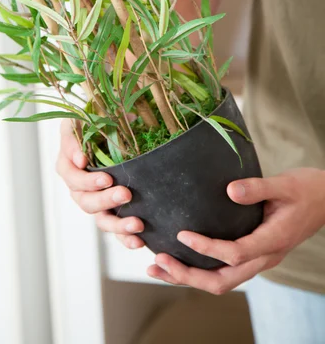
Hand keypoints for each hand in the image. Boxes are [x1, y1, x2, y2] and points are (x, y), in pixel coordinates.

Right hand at [56, 118, 144, 248]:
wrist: (111, 130)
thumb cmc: (94, 120)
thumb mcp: (82, 119)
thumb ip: (77, 135)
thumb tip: (81, 159)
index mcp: (68, 164)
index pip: (72, 177)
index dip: (88, 181)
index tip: (107, 179)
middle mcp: (78, 187)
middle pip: (85, 201)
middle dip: (105, 200)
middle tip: (126, 193)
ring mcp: (94, 201)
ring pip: (100, 219)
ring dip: (117, 224)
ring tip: (137, 223)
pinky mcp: (110, 211)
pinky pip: (115, 229)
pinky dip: (125, 237)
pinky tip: (139, 241)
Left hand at [147, 168, 324, 294]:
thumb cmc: (307, 190)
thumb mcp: (284, 183)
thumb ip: (258, 187)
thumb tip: (230, 190)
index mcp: (272, 241)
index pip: (235, 254)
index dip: (207, 248)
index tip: (182, 235)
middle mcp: (264, 257)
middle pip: (223, 280)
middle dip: (188, 275)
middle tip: (159, 262)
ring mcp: (259, 258)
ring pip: (221, 281)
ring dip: (189, 278)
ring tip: (158, 267)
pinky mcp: (254, 253)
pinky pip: (225, 270)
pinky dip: (200, 269)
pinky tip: (180, 259)